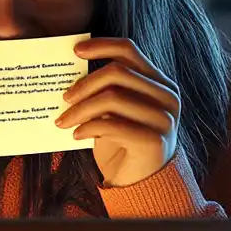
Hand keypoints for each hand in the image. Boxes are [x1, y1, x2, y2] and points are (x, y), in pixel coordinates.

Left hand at [56, 37, 180, 187]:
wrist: (143, 184)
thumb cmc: (125, 143)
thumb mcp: (118, 111)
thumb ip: (108, 89)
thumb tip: (73, 71)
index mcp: (160, 83)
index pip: (129, 50)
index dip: (101, 46)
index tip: (75, 51)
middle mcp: (167, 96)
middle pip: (117, 72)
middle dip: (84, 84)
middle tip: (64, 98)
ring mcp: (163, 118)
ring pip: (112, 97)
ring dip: (81, 108)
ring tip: (64, 120)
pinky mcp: (154, 141)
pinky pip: (112, 124)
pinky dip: (88, 127)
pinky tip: (77, 135)